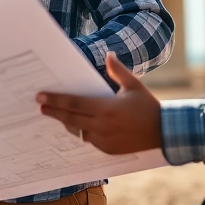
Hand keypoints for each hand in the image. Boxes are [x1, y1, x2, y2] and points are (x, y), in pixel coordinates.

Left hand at [36, 51, 162, 154]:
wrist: (165, 132)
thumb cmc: (148, 106)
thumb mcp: (134, 85)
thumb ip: (118, 71)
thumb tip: (108, 54)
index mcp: (106, 108)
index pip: (74, 104)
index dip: (55, 100)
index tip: (40, 97)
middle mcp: (102, 126)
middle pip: (70, 119)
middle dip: (54, 111)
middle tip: (39, 106)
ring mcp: (105, 140)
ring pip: (78, 131)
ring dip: (66, 123)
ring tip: (55, 114)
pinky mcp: (108, 150)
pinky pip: (89, 141)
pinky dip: (82, 132)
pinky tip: (75, 125)